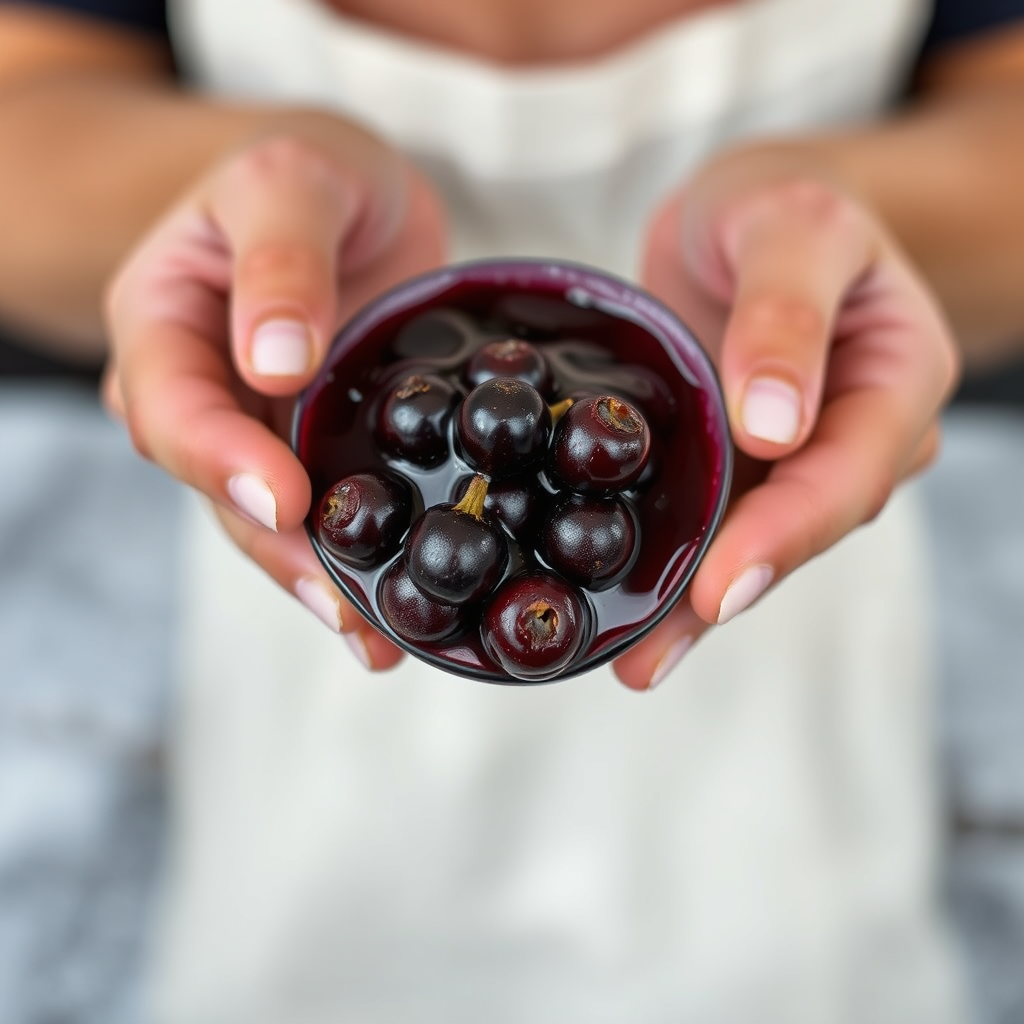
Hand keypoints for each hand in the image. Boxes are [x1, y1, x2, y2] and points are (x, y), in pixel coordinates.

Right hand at [104, 111, 445, 668]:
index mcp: (164, 326)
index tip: (288, 501)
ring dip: (324, 582)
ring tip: (378, 638)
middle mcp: (206, 393)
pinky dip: (361, 558)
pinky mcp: (324, 446)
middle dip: (282, 555)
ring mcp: (265, 429)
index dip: (223, 463)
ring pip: (278, 519)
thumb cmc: (309, 173)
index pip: (174, 409)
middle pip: (223, 489)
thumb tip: (274, 363)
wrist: (349, 193)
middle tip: (345, 612)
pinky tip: (396, 607)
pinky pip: (334, 507)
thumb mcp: (292, 179)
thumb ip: (281, 260)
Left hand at [614, 146, 958, 690]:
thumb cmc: (779, 204)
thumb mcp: (790, 225)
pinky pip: (707, 518)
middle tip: (647, 663)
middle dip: (725, 595)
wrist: (745, 211)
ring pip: (746, 541)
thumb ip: (788, 315)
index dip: (784, 537)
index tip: (721, 590)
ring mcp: (788, 458)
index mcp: (894, 382)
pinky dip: (668, 564)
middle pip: (796, 531)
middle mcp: (849, 437)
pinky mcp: (732, 462)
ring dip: (689, 608)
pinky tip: (621, 612)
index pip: (845, 476)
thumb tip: (775, 426)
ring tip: (629, 663)